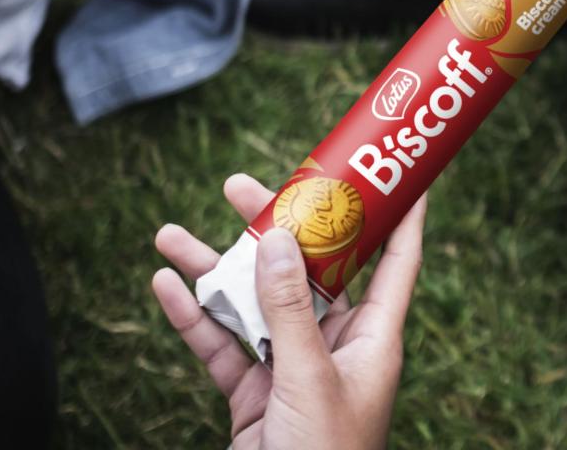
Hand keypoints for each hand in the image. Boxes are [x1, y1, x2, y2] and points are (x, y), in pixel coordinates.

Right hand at [152, 174, 426, 448]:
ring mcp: (293, 368)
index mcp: (375, 338)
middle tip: (240, 187)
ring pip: (255, 304)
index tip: (397, 170)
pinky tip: (166, 286)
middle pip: (310, 270)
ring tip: (171, 233)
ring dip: (216, 271)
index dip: (399, 215)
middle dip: (275, 228)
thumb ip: (289, 312)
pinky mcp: (255, 396)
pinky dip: (195, 319)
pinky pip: (222, 346)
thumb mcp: (308, 379)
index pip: (396, 261)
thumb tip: (275, 239)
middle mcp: (338, 345)